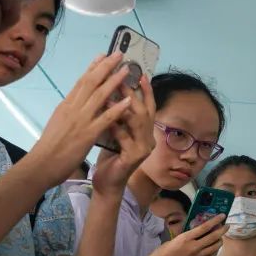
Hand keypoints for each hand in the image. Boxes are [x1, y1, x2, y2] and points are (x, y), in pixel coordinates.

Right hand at [27, 53, 131, 186]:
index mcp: (66, 105)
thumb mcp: (58, 122)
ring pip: (99, 96)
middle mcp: (73, 108)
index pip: (81, 81)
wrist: (41, 164)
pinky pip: (105, 119)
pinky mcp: (87, 134)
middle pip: (91, 82)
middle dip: (106, 66)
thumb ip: (68, 111)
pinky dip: (117, 108)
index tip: (103, 55)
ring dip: (114, 81)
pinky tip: (128, 100)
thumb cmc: (48, 147)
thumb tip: (75, 101)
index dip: (93, 67)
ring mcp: (80, 120)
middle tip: (119, 54)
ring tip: (126, 70)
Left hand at [91, 77, 156, 195]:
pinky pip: (125, 137)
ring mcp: (144, 148)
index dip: (145, 90)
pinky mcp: (134, 158)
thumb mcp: (116, 131)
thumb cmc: (110, 156)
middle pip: (145, 110)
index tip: (139, 72)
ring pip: (138, 122)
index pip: (148, 106)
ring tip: (111, 92)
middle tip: (122, 76)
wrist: (107, 182)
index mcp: (145, 131)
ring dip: (124, 106)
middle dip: (133, 92)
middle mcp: (149, 138)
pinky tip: (106, 118)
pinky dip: (115, 126)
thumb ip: (119, 116)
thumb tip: (114, 91)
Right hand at [147, 214, 225, 255]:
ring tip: (220, 237)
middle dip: (222, 230)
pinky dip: (214, 250)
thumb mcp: (172, 240)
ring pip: (214, 248)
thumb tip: (194, 233)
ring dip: (220, 241)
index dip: (215, 221)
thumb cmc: (161, 254)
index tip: (222, 216)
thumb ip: (185, 236)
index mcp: (186, 238)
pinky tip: (214, 248)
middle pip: (213, 237)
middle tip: (227, 225)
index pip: (204, 227)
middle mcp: (194, 247)